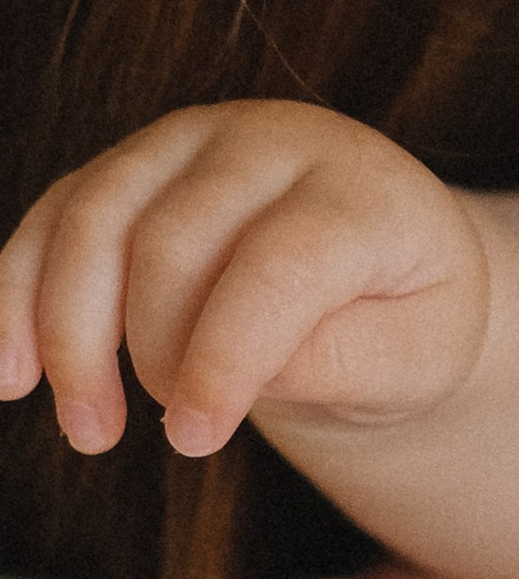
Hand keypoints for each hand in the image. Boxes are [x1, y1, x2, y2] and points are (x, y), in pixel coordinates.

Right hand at [0, 101, 485, 459]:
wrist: (384, 265)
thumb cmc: (403, 315)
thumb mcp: (417, 354)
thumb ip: (346, 361)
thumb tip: (244, 375)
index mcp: (363, 189)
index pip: (279, 264)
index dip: (225, 357)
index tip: (197, 437)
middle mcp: (275, 141)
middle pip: (172, 241)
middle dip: (154, 354)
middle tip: (179, 435)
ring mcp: (194, 140)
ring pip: (93, 217)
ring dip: (67, 333)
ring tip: (90, 431)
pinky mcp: (134, 166)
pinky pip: (53, 217)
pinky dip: (17, 297)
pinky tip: (14, 377)